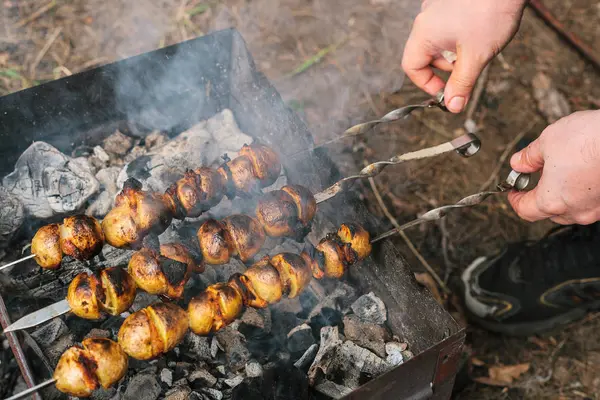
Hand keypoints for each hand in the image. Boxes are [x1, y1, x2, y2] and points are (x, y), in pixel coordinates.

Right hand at [401, 0, 526, 112]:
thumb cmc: (490, 12)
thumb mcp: (475, 56)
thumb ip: (461, 84)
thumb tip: (453, 106)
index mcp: (424, 33)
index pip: (412, 67)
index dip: (427, 84)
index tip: (446, 91)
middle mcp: (426, 18)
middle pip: (425, 54)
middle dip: (445, 67)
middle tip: (467, 69)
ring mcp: (437, 7)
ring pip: (439, 41)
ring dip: (454, 52)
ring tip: (477, 48)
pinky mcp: (450, 1)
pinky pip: (448, 26)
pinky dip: (460, 36)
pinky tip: (480, 32)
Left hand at [508, 110, 599, 224]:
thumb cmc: (591, 140)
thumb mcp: (547, 142)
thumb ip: (528, 157)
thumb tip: (518, 163)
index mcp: (551, 201)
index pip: (524, 210)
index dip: (514, 200)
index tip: (513, 190)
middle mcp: (575, 211)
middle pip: (548, 213)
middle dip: (538, 197)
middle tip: (536, 176)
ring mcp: (597, 209)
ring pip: (572, 210)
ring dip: (563, 196)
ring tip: (562, 173)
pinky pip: (591, 203)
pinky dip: (583, 193)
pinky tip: (584, 174)